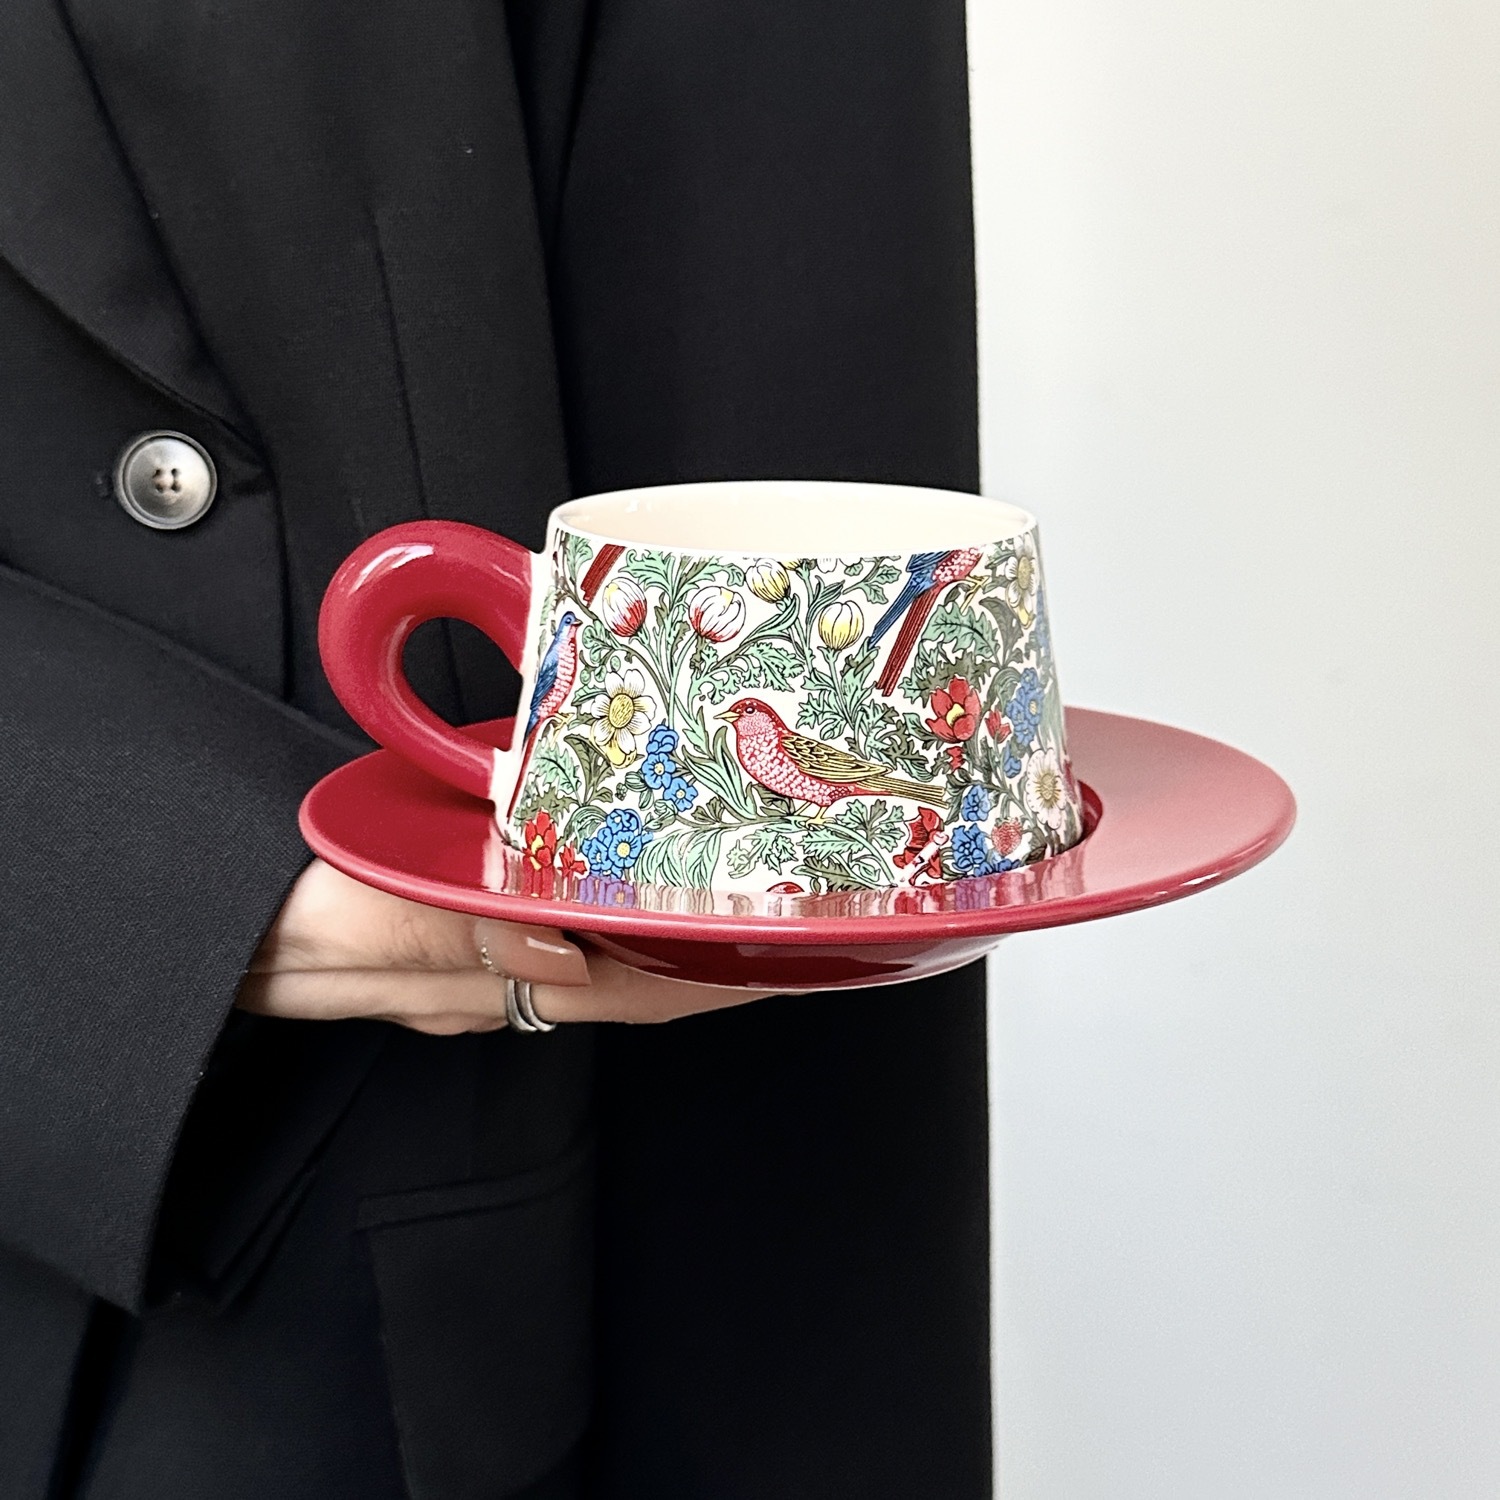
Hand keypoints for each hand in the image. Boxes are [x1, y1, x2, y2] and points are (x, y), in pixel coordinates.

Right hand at [238, 859, 771, 1033]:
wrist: (202, 931)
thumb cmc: (270, 927)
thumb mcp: (358, 923)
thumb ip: (452, 933)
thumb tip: (558, 952)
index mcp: (491, 985)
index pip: (642, 996)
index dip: (723, 985)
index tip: (801, 964)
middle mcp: (500, 983)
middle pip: (640, 981)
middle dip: (723, 961)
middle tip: (803, 918)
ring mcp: (479, 961)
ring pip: (603, 953)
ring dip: (674, 933)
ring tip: (744, 894)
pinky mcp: (454, 928)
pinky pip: (554, 923)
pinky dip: (606, 906)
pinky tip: (624, 874)